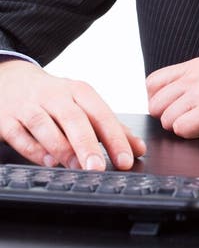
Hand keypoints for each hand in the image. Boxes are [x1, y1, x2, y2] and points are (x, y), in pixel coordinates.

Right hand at [0, 60, 145, 170]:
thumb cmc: (54, 97)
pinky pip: (20, 136)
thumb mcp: (83, 103)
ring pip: (45, 126)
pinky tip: (48, 162)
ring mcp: (29, 107)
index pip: (101, 114)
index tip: (126, 159)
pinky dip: (34, 150)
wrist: (11, 79)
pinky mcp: (7, 119)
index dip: (115, 137)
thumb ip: (110, 127)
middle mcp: (54, 96)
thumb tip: (137, 148)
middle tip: (99, 168)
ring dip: (61, 148)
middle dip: (87, 144)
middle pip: (74, 119)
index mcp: (78, 91)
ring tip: (76, 167)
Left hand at [146, 57, 198, 139]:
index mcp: (196, 66)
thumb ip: (194, 82)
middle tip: (190, 120)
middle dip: (168, 118)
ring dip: (183, 128)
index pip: (153, 82)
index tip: (171, 109)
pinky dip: (193, 135)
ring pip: (167, 120)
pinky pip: (181, 129)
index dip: (158, 101)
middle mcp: (196, 76)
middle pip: (155, 104)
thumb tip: (171, 98)